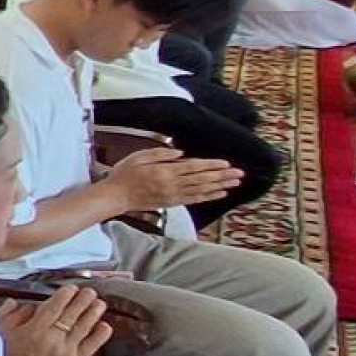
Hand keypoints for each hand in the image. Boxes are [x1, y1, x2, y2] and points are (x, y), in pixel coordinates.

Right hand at [0, 283, 111, 355]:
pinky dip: (99, 336)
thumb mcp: (1, 331)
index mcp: (34, 330)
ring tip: (100, 303)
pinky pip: (90, 346)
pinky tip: (105, 326)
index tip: (70, 288)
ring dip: (93, 313)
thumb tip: (19, 301)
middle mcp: (52, 339)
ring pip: (83, 328)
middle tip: (89, 292)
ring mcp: (66, 351)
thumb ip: (8, 313)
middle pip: (71, 315)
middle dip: (82, 301)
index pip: (53, 308)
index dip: (64, 296)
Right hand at [105, 145, 240, 211]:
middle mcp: (172, 184)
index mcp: (165, 171)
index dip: (211, 165)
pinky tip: (220, 193)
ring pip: (202, 189)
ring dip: (220, 186)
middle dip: (222, 176)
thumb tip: (180, 153)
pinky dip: (209, 196)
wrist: (116, 196)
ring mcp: (174, 194)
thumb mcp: (138, 156)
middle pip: (202, 179)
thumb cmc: (124, 175)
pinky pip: (195, 199)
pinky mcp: (173, 202)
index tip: (226, 163)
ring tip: (235, 182)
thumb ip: (160, 153)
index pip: (193, 167)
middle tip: (239, 173)